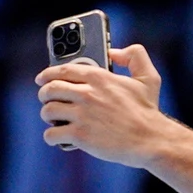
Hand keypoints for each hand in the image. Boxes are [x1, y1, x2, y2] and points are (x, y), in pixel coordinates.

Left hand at [36, 44, 184, 167]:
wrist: (151, 140)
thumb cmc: (148, 111)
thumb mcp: (148, 77)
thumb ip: (134, 55)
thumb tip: (114, 52)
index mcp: (99, 77)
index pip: (63, 70)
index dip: (48, 74)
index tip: (42, 78)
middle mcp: (87, 93)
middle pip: (51, 89)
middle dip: (44, 94)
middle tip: (46, 100)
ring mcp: (82, 115)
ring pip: (48, 110)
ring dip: (47, 115)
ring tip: (53, 120)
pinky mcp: (80, 136)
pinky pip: (52, 134)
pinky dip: (51, 137)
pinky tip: (56, 138)